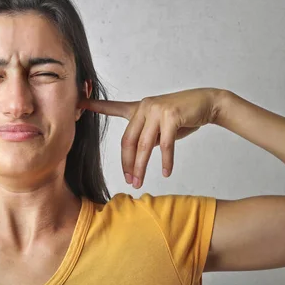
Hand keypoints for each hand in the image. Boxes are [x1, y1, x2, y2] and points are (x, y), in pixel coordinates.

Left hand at [79, 88, 222, 188]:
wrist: (206, 103)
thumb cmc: (182, 116)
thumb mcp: (159, 126)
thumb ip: (146, 137)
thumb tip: (138, 156)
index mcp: (138, 108)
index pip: (113, 107)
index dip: (95, 106)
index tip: (79, 102)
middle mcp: (144, 107)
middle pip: (128, 140)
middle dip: (127, 163)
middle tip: (129, 180)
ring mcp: (157, 110)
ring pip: (144, 145)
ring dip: (141, 166)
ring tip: (139, 181)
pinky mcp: (171, 116)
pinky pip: (165, 145)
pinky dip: (165, 161)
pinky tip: (165, 172)